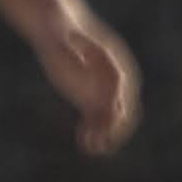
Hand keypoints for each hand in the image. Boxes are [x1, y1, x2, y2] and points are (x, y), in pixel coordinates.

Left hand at [32, 11, 141, 153]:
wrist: (60, 34)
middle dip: (114, 125)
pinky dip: (92, 134)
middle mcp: (115, 82)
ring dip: (104, 135)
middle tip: (102, 139)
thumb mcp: (66, 38)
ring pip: (110, 120)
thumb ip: (72, 44)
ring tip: (92, 148)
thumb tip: (73, 41)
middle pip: (122, 107)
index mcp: (114, 65)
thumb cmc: (63, 34)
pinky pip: (96, 122)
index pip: (120, 87)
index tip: (108, 115)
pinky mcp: (90, 102)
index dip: (116, 101)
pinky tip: (84, 144)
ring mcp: (103, 93)